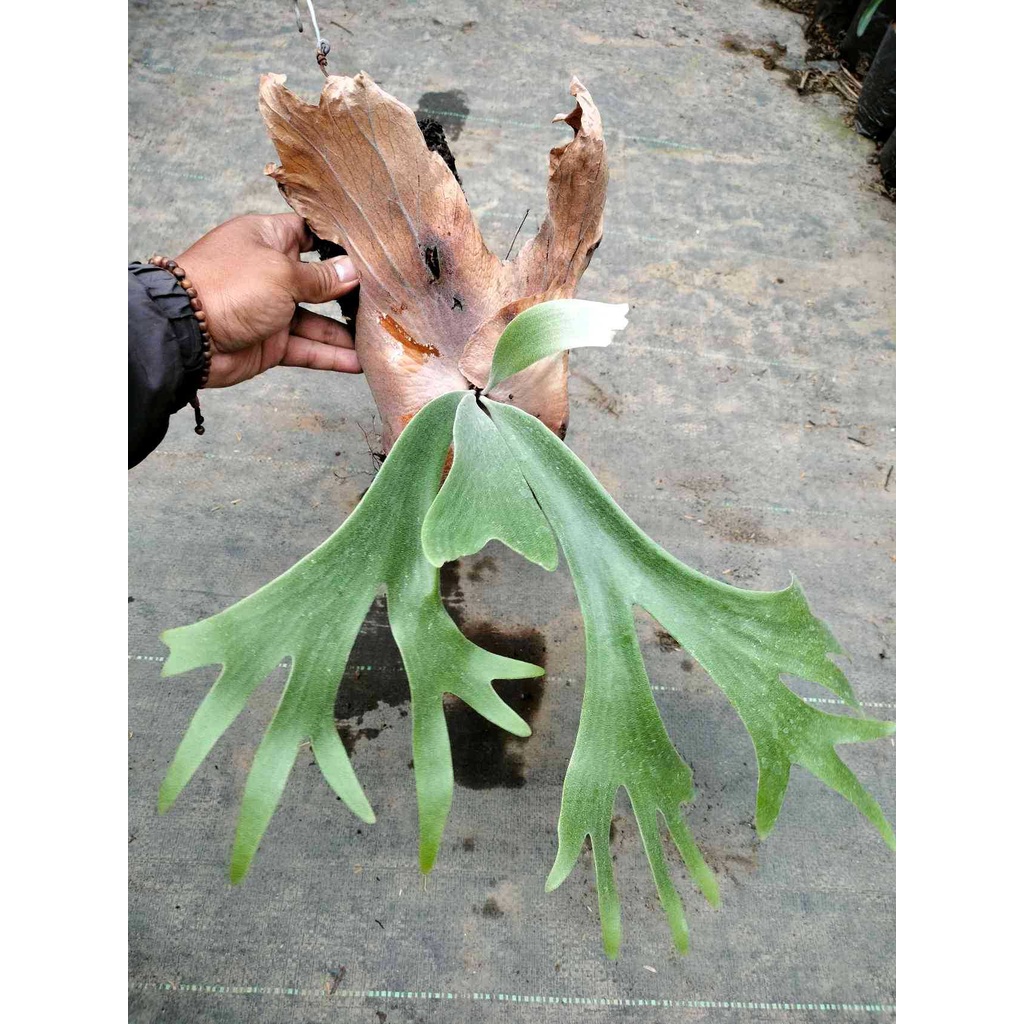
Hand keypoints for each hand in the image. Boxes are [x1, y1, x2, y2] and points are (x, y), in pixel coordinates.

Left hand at [174, 213, 360, 387]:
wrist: (186, 335)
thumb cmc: (228, 287)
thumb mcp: (282, 274)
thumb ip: (321, 278)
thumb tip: (352, 272)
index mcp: (268, 239)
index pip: (309, 233)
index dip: (336, 241)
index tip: (368, 250)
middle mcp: (271, 272)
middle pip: (319, 280)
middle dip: (349, 290)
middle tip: (384, 297)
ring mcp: (272, 310)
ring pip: (317, 320)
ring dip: (345, 331)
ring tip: (378, 337)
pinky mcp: (272, 342)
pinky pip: (308, 348)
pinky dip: (331, 355)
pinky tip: (358, 362)